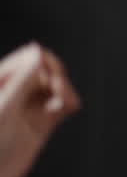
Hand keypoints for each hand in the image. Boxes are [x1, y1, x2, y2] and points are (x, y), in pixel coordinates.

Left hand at [0, 43, 79, 176]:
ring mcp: (29, 108)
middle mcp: (15, 93)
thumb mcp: (4, 109)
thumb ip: (21, 81)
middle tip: (59, 91)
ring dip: (66, 89)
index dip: (44, 61)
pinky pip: (62, 105)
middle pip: (45, 70)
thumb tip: (38, 52)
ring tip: (67, 103)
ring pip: (56, 87)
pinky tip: (69, 107)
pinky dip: (70, 102)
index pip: (27, 57)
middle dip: (57, 76)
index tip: (50, 77)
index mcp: (0, 83)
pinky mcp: (42, 124)